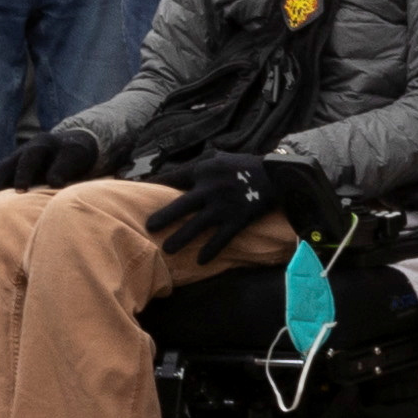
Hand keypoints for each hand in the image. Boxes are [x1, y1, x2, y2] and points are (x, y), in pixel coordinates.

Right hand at [0, 124, 102, 193]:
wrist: (75, 143)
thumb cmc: (86, 166)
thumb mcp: (95, 171)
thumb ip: (96, 182)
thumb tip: (107, 197)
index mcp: (73, 147)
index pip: (68, 156)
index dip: (60, 170)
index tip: (56, 185)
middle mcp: (47, 144)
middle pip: (34, 155)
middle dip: (26, 171)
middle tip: (21, 191)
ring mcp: (27, 151)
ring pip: (11, 163)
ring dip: (1, 181)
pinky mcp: (14, 160)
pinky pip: (1, 172)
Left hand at [148, 153, 291, 260]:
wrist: (277, 175)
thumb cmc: (247, 165)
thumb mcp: (221, 156)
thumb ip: (201, 161)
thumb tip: (180, 167)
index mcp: (205, 169)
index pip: (174, 177)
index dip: (156, 184)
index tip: (140, 191)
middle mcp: (211, 187)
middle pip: (181, 205)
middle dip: (164, 217)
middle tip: (149, 227)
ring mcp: (224, 206)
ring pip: (197, 225)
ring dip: (181, 238)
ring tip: (167, 249)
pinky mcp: (238, 220)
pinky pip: (221, 238)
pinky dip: (211, 250)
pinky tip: (200, 261)